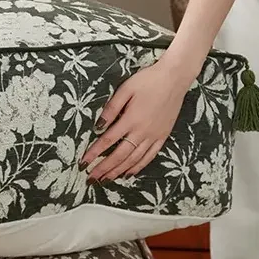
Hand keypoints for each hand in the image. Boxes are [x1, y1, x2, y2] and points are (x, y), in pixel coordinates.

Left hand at [81, 59, 192, 181]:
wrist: (175, 78)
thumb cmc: (148, 80)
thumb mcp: (126, 89)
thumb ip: (111, 108)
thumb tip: (98, 126)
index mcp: (131, 119)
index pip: (107, 141)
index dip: (94, 153)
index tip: (83, 163)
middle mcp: (142, 132)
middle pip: (119, 155)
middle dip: (103, 168)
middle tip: (91, 178)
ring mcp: (154, 136)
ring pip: (133, 159)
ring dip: (118, 171)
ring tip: (106, 180)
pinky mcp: (163, 137)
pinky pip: (149, 157)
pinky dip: (138, 167)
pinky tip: (128, 173)